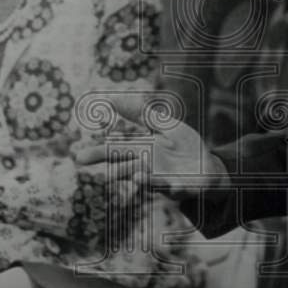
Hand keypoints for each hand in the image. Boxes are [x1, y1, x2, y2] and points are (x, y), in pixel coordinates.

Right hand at [73, 93, 227, 199]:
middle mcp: (149, 168)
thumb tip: (111, 98)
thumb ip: (140, 114)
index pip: (117, 151)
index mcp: (142, 151)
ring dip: (143, 179)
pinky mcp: (183, 188)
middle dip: (115, 171)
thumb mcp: (164, 125)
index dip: (99, 153)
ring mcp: (165, 180)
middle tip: (96, 170)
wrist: (209, 168)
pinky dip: (174, 188)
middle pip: (127, 168)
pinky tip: (172, 186)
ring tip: (137, 173)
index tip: (78, 157)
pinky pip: (178, 190)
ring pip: (149, 181)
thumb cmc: (184, 146)